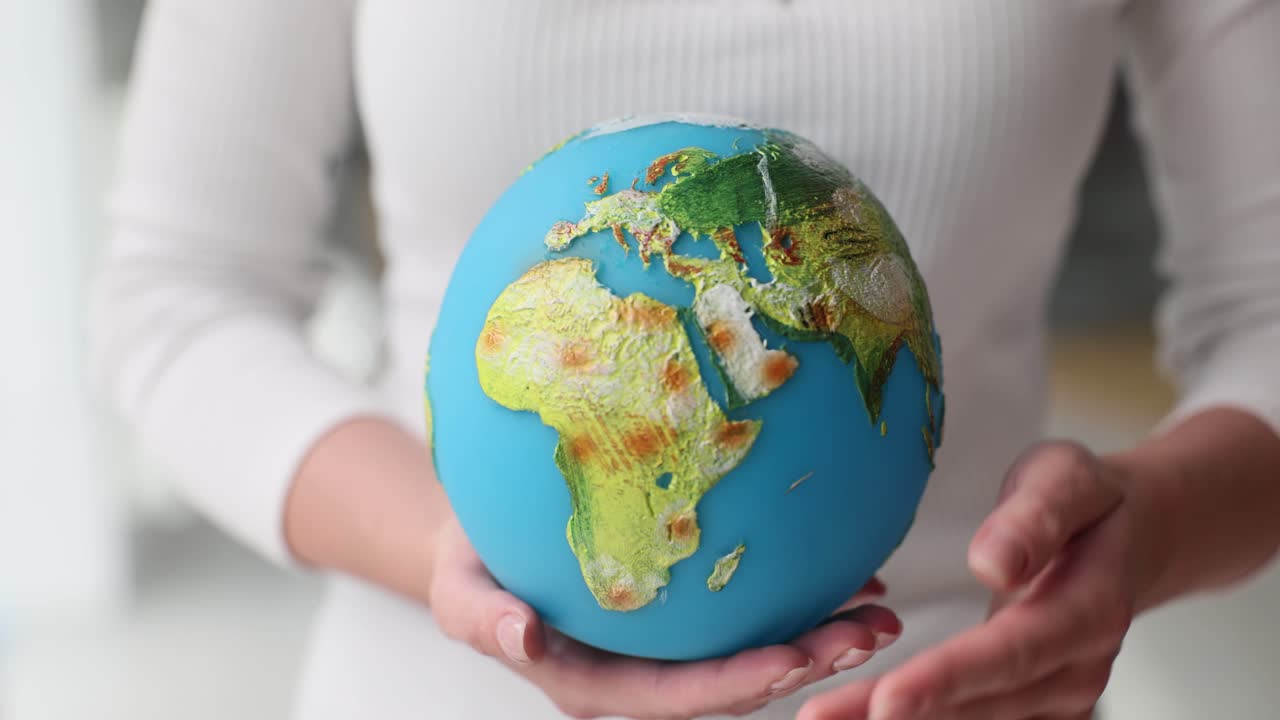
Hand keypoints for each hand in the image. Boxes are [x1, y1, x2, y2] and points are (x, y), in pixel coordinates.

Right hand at [428, 516, 901, 718]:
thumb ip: (483, 619)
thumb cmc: (466, 566)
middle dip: (806, 663)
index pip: (679, 697)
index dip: (740, 684)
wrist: (477, 544)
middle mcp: (643, 673)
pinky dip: (798, 592)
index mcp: (596, 684)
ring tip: (882, 605)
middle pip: (734, 680)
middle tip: (875, 630)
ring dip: (819, 634)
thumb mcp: (457, 591)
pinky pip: (746, 604)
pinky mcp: (680, 608)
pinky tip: (847, 566)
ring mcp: (666, 644)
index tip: (798, 660)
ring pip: (752, 646)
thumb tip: (521, 639)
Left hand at [799, 441, 1150, 719]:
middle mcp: (1075, 670)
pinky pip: (967, 718)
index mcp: (1089, 611)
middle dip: (893, 715)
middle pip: (976, 704)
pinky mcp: (1029, 704)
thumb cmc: (1088, 502)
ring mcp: (1053, 696)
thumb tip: (994, 563)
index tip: (889, 697)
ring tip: (819, 719)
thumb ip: (1035, 517)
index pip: (1010, 652)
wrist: (1126, 539)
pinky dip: (916, 718)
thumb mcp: (1067, 479)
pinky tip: (853, 715)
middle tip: (818, 716)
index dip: (948, 679)